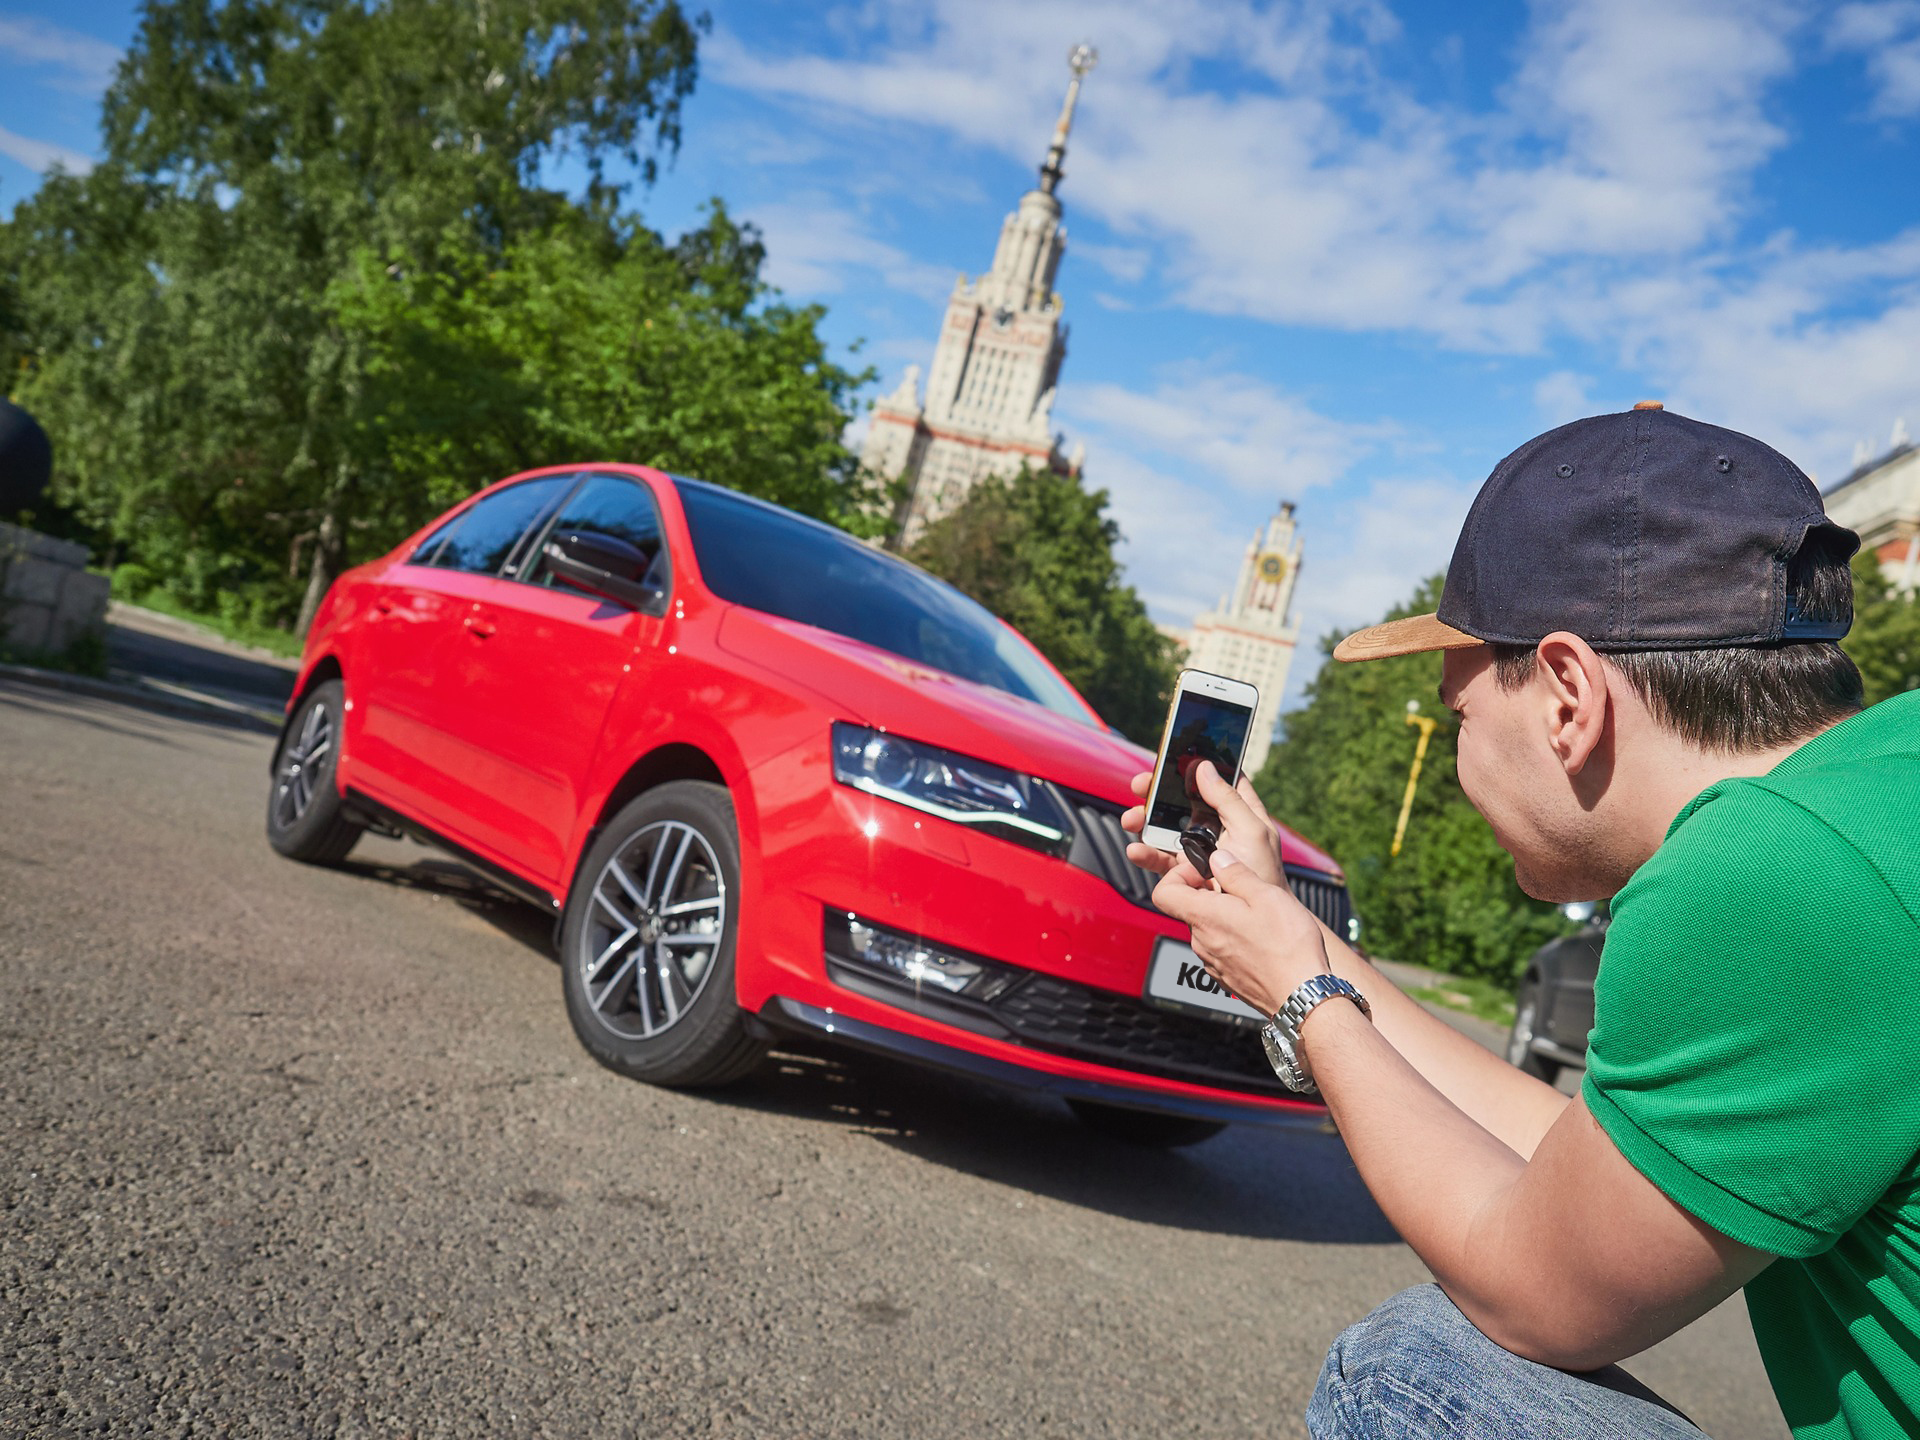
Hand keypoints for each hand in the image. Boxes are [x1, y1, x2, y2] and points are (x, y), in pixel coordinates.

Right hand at [1120, 761, 1284, 886]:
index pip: (1216, 778)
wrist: (1256, 920)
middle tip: (1141, 785)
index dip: (1196, 764)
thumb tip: (1204, 767)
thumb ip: (1229, 799)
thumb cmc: (1264, 875)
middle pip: (1180, 799)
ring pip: (1164, 827)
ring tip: (1132, 819)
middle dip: (1157, 792)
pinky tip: (1136, 849)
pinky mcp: (1182, 871)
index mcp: (1236, 810)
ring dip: (1144, 820)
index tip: (1175, 754)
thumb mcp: (1253, 831)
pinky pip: (1158, 858)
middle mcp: (1213, 826)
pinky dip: (1144, 852)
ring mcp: (1196, 848)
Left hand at [1150, 847, 1330, 1018]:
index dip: (1178, 876)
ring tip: (1257, 917)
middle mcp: (1201, 942)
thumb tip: (1217, 858)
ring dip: (1225, 918)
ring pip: (1207, 929)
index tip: (1204, 872)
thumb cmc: (1287, 947)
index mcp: (1205, 917)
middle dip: (1210, 895)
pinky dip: (1233, 939)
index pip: (1163, 892)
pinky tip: (1261, 940)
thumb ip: (1236, 874)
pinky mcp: (1226, 977)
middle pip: (1189, 909)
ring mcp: (1212, 962)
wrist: (1301, 996)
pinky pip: (1220, 950)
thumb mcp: (1266, 895)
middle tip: (1241, 891)